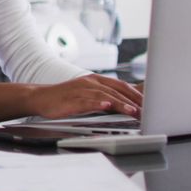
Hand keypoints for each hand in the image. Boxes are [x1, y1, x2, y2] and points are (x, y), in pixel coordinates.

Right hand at [28, 74, 142, 119]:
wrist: (40, 98)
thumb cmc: (64, 98)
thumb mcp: (87, 94)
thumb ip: (105, 96)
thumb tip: (126, 103)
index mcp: (95, 80)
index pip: (121, 85)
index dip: (137, 93)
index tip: (151, 103)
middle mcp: (89, 82)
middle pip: (116, 89)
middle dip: (134, 100)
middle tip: (148, 110)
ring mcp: (80, 90)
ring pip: (105, 95)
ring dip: (121, 103)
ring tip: (134, 111)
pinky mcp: (71, 100)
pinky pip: (87, 101)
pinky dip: (98, 103)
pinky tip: (107, 106)